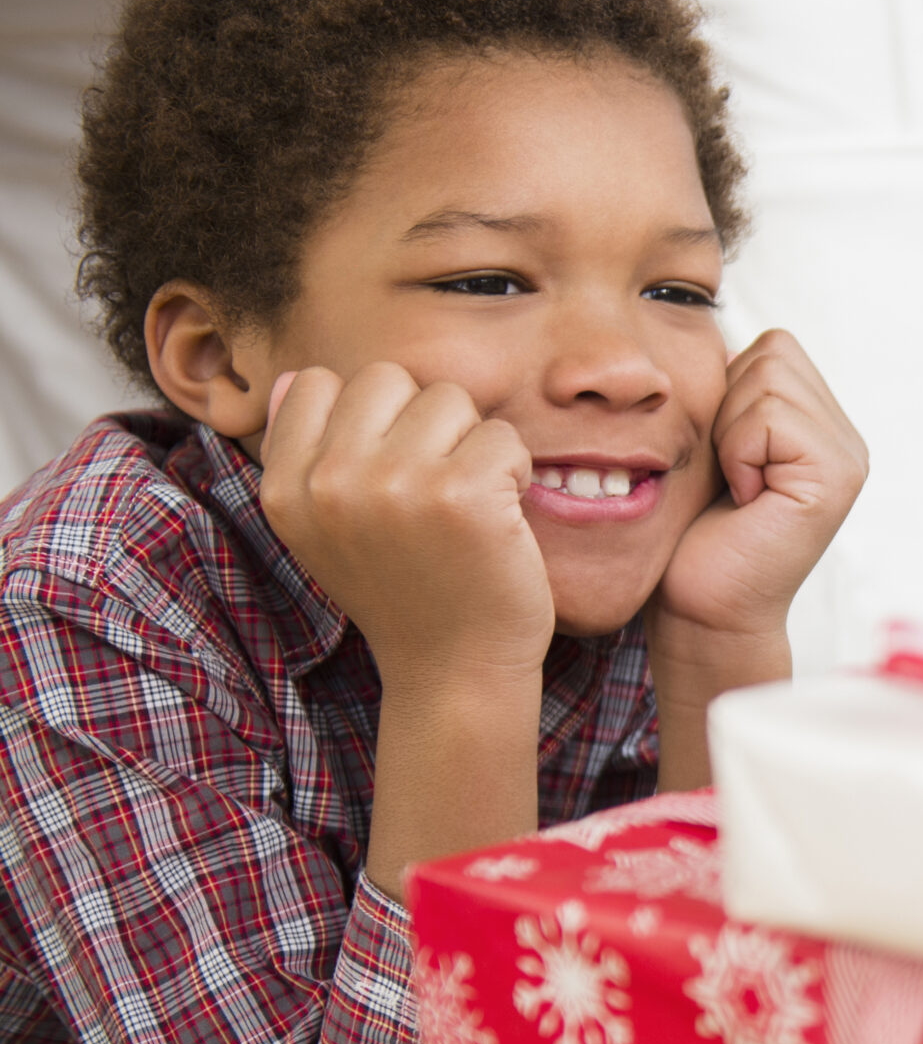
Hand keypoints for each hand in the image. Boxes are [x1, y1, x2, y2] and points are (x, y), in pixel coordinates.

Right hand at [259, 363, 553, 691]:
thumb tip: (298, 373)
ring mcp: (394, 484)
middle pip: (387, 377)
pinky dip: (515, 471)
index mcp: (285, 487)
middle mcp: (329, 481)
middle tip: (436, 489)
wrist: (453, 670)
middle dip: (425, 422)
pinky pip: (502, 435)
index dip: (370, 417)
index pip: (317, 383)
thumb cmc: (403, 590)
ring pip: (450, 398)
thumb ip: (306, 453)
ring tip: (465, 507)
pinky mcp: (460, 493)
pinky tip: (499, 520)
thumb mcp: (326, 529)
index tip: (391, 474)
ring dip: (472, 445)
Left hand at [651, 330, 868, 649]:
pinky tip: (747, 499)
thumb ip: (733, 390)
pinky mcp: (836, 478)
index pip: (774, 346)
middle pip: (775, 352)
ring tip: (738, 486)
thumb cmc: (693, 534)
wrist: (700, 608)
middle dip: (730, 405)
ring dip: (732, 430)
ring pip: (771, 378)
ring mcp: (849, 458)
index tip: (724, 458)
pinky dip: (740, 452)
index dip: (728, 391)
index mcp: (821, 425)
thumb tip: (717, 336)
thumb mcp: (712, 441)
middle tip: (730, 473)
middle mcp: (846, 439)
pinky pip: (772, 416)